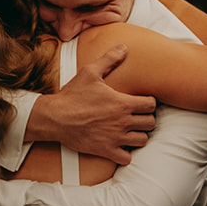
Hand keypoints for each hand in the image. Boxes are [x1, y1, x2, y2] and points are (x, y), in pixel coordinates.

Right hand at [27, 44, 156, 163]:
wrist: (55, 117)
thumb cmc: (72, 95)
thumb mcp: (90, 72)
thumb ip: (109, 60)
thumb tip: (123, 47)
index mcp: (122, 103)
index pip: (151, 105)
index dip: (149, 103)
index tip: (143, 102)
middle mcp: (122, 121)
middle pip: (150, 123)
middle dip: (146, 119)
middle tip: (138, 116)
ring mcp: (115, 138)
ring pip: (142, 141)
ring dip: (138, 135)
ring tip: (131, 130)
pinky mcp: (105, 151)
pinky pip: (126, 158)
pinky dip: (125, 154)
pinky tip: (120, 146)